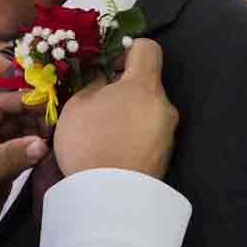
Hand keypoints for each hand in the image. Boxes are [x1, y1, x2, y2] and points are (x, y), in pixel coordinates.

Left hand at [0, 90, 48, 246]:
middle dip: (32, 118)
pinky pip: (20, 158)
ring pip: (17, 138)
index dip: (22, 101)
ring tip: (57, 138)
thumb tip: (43, 143)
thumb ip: (12, 155)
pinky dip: (33, 155)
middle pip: (10, 119)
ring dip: (35, 136)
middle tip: (57, 124)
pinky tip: (49, 154)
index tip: (48, 102)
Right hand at [54, 38, 177, 179]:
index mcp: (144, 85)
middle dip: (124, 89)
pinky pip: (148, 133)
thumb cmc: (90, 143)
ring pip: (147, 110)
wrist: (109, 198)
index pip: (147, 48)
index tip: (107, 68)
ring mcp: (168, 132)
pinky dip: (133, 135)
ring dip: (128, 114)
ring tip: (103, 133)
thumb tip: (106, 78)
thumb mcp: (78, 104)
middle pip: (146, 84)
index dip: (126, 50)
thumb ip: (94, 83)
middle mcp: (164, 105)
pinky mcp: (166, 155)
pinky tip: (113, 151)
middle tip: (97, 106)